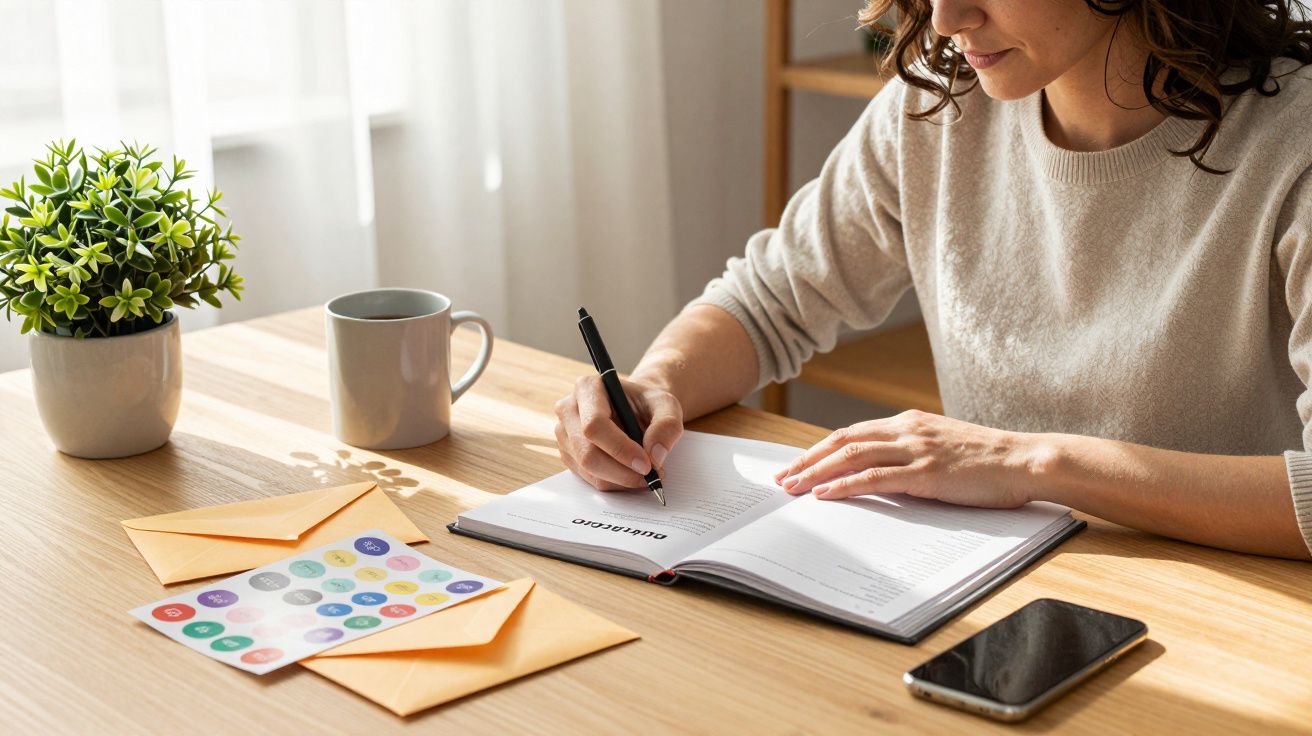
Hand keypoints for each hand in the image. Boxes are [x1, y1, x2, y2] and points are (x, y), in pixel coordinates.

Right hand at [554, 375, 683, 490]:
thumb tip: (655, 455)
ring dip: (620, 480)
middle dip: (621, 472)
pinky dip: (614, 482)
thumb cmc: (646, 403)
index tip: (646, 464)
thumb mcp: (667, 405)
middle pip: (587, 453)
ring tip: (645, 474)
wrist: (635, 409)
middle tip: (649, 477)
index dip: (620, 449)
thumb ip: (667, 425)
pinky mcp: (568, 454)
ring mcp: (565, 434)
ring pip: (588, 470)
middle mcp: (568, 409)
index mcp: (588, 388)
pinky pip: (588, 478)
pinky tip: (631, 474)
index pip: (594, 425)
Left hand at [772, 410, 1039, 507]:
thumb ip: (912, 451)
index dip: (820, 449)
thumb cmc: (988, 460)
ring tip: (792, 487)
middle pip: (842, 440)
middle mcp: (907, 430)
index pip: (852, 433)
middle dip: (807, 460)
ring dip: (816, 472)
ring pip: (851, 456)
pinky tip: (825, 494)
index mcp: (909, 422)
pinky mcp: (926, 473)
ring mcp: (916, 450)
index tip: (797, 464)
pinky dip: (844, 485)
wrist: (1025, 460)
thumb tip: (882, 470)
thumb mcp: (943, 447)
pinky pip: (875, 478)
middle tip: (781, 477)